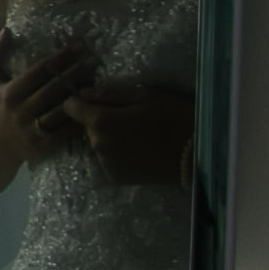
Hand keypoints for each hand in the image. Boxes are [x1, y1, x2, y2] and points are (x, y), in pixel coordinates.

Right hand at [0, 41, 94, 154]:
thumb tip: (6, 30)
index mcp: (10, 93)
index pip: (40, 70)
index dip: (61, 56)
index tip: (79, 45)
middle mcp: (21, 110)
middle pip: (55, 88)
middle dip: (77, 71)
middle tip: (96, 59)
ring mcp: (32, 129)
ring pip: (64, 109)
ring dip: (82, 95)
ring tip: (98, 81)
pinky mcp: (44, 146)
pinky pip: (68, 130)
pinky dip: (81, 119)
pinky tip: (94, 107)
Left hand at [67, 81, 194, 188]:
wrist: (197, 155)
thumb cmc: (174, 117)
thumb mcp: (145, 95)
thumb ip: (109, 93)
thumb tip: (82, 93)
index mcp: (102, 122)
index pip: (71, 107)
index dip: (80, 101)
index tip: (95, 99)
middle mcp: (98, 145)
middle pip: (86, 125)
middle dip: (100, 118)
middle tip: (130, 116)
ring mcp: (106, 164)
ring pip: (98, 142)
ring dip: (109, 136)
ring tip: (137, 134)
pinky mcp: (116, 177)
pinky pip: (107, 158)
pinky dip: (117, 153)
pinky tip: (138, 149)